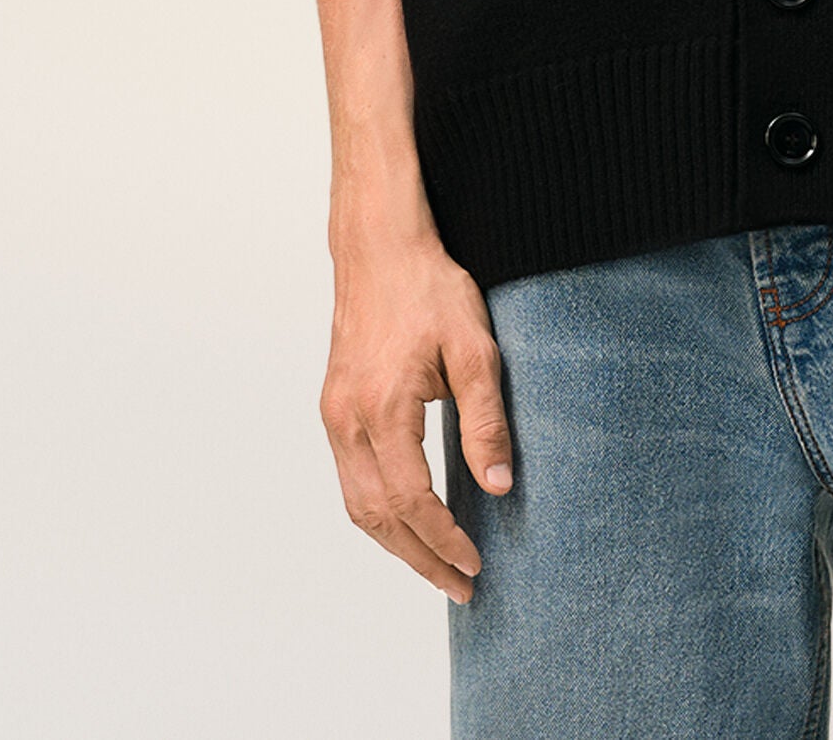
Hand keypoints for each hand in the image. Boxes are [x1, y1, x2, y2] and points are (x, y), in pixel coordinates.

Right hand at [320, 223, 513, 601]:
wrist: (379, 247)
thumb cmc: (429, 288)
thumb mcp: (475, 347)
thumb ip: (486, 418)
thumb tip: (498, 484)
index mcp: (383, 408)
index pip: (412, 501)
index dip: (444, 539)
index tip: (475, 564)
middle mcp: (347, 420)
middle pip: (378, 517)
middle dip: (419, 559)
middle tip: (459, 586)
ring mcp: (334, 415)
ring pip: (358, 505)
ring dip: (395, 543)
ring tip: (436, 565)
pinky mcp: (334, 407)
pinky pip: (351, 479)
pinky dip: (378, 511)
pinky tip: (407, 520)